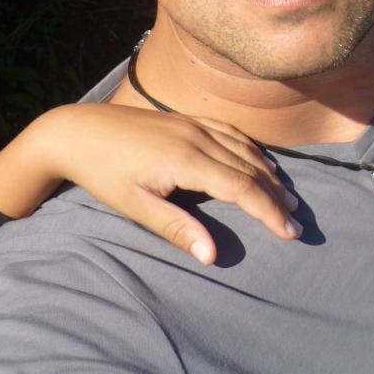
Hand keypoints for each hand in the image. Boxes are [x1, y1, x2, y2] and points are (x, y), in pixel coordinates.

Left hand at [0, 103, 299, 265]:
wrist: (76, 130)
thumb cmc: (104, 173)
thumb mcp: (136, 206)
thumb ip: (177, 228)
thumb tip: (213, 255)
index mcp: (187, 160)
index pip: (242, 188)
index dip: (269, 211)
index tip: (291, 232)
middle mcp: (197, 137)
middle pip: (250, 167)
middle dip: (276, 195)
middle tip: (297, 221)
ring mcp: (192, 124)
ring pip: (243, 147)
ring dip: (267, 171)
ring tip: (286, 194)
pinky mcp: (184, 118)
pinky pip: (229, 131)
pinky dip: (250, 147)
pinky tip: (258, 159)